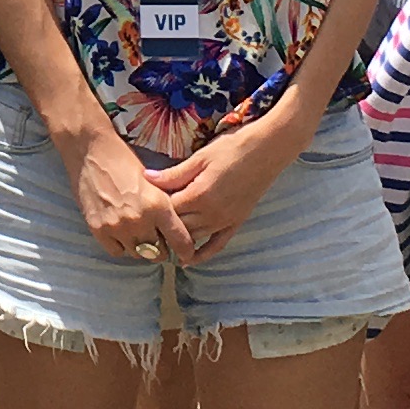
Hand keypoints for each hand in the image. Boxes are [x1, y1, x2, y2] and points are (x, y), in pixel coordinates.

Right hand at [58, 120, 193, 263]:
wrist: (91, 150)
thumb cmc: (124, 161)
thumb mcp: (154, 182)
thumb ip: (165, 208)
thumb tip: (177, 230)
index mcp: (158, 205)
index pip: (181, 241)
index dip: (186, 250)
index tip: (186, 253)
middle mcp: (139, 219)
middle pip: (158, 253)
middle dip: (162, 248)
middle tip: (158, 238)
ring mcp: (117, 226)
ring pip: (138, 254)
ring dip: (141, 247)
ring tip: (138, 232)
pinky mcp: (98, 229)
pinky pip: (117, 251)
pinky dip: (121, 245)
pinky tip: (121, 232)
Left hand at [144, 120, 300, 260]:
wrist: (268, 150)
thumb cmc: (233, 147)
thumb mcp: (200, 157)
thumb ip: (174, 174)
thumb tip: (146, 179)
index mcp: (199, 195)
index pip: (167, 211)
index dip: (152, 210)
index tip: (140, 206)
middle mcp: (211, 214)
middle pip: (178, 228)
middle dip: (161, 227)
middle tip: (145, 225)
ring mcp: (225, 221)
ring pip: (194, 238)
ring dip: (177, 241)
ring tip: (159, 240)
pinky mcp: (236, 222)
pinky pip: (217, 245)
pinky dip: (202, 255)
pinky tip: (188, 260)